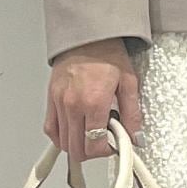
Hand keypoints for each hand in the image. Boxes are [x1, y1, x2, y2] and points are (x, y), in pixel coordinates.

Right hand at [45, 38, 144, 176]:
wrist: (88, 35)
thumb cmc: (108, 54)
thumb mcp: (129, 82)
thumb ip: (133, 114)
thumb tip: (136, 136)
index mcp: (94, 102)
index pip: (94, 145)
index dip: (105, 152)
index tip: (112, 145)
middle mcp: (73, 105)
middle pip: (76, 149)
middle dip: (92, 152)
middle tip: (103, 141)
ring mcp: (59, 103)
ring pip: (62, 142)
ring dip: (77, 144)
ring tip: (91, 131)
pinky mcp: (51, 98)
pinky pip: (50, 129)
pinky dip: (60, 137)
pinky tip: (73, 131)